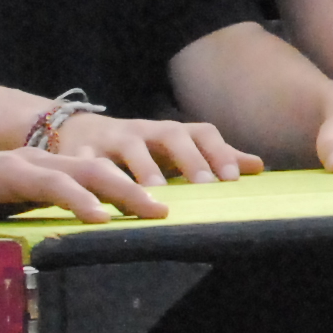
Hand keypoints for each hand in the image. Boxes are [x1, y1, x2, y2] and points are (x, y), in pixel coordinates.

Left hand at [0, 145, 163, 242]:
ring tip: (160, 210)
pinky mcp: (48, 171)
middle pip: (86, 167)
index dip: (78, 200)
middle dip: (122, 188)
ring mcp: (43, 162)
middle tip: (157, 212)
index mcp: (6, 170)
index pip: (51, 181)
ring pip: (95, 167)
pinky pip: (90, 174)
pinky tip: (141, 206)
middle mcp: (31, 160)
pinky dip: (118, 186)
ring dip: (127, 186)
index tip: (104, 221)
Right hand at [52, 110, 256, 188]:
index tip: (232, 179)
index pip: (201, 132)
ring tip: (154, 194)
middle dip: (189, 158)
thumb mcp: (173, 151)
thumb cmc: (137, 148)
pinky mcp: (77, 153)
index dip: (219, 152)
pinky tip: (99, 202)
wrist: (74, 131)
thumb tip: (258, 166)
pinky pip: (84, 164)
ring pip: (129, 148)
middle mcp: (143, 131)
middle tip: (204, 185)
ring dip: (144, 168)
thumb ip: (212, 157)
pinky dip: (90, 178)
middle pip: (170, 135)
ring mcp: (110, 139)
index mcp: (168, 132)